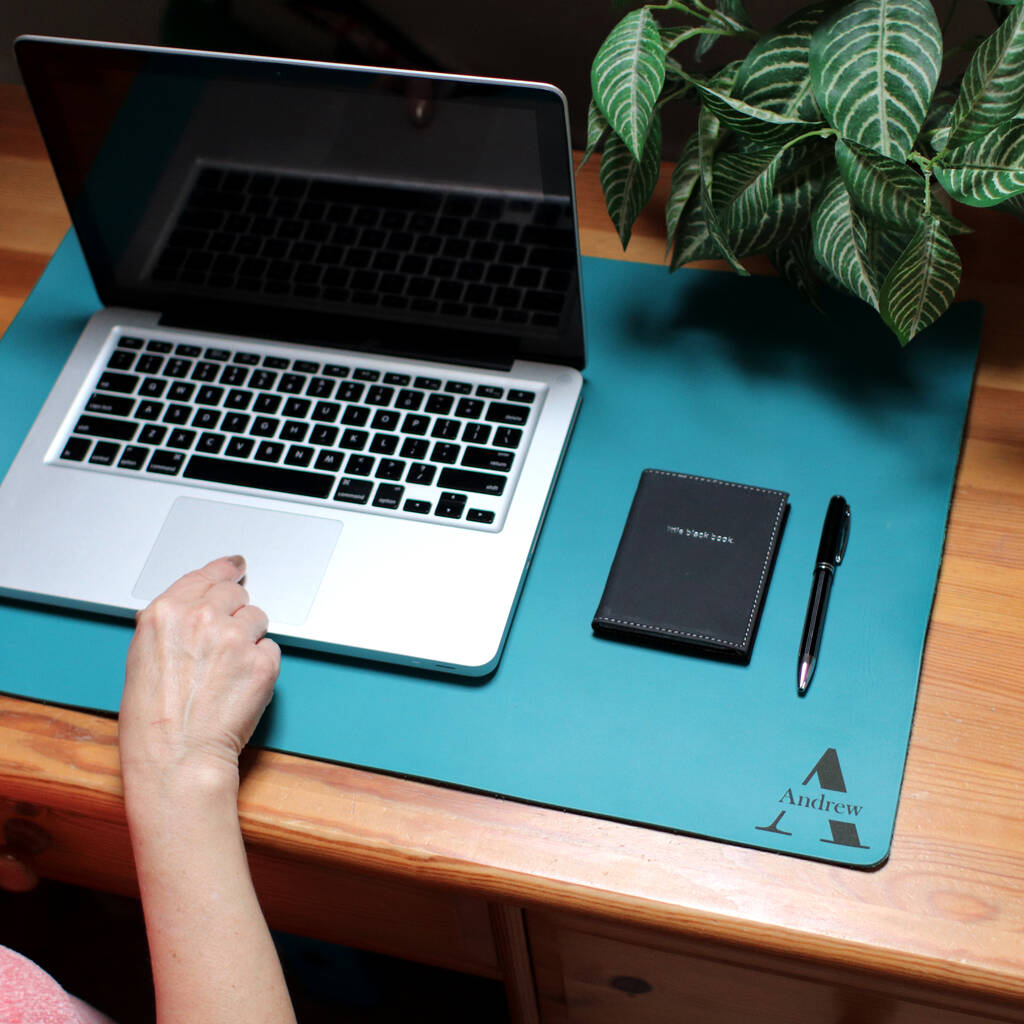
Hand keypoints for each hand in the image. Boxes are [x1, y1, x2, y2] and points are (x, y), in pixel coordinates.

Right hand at [119, 555, 280, 795]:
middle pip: (236, 594)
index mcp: (166, 614)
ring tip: (228, 671)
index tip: (236, 566)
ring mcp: (235, 639)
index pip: (205, 576)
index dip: (225, 570)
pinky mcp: (263, 662)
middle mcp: (202, 619)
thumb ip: (170, 624)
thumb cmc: (152, 720)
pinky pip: (271, 648)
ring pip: (258, 619)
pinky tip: (240, 685)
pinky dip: (262, 663)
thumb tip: (191, 609)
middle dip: (235, 612)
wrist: (177, 757)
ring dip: (249, 638)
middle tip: (226, 640)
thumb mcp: (142, 657)